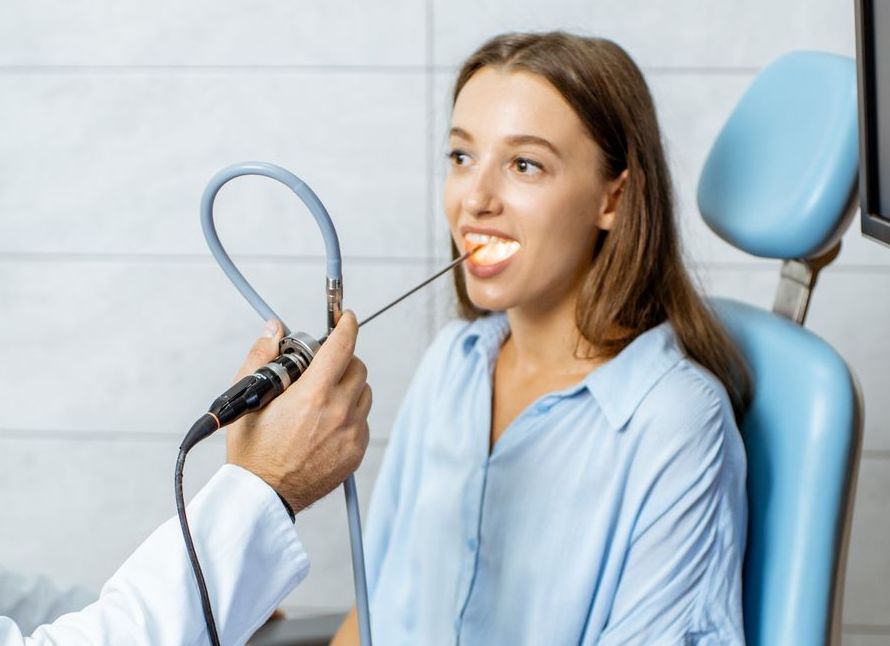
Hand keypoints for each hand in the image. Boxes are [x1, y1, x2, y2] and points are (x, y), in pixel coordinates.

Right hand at [226, 311, 370, 513]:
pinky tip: (325, 423)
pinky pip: (362, 420)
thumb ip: (261, 357)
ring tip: (322, 398)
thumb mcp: (248, 399)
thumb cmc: (253, 452)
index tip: (346, 318)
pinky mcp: (356, 452)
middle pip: (357, 367)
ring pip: (364, 393)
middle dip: (342, 360)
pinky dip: (350, 414)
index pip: (342, 347)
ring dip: (348, 387)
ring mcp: (351, 434)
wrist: (264, 496)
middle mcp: (338, 413)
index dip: (346, 326)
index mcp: (313, 396)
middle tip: (322, 367)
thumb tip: (274, 330)